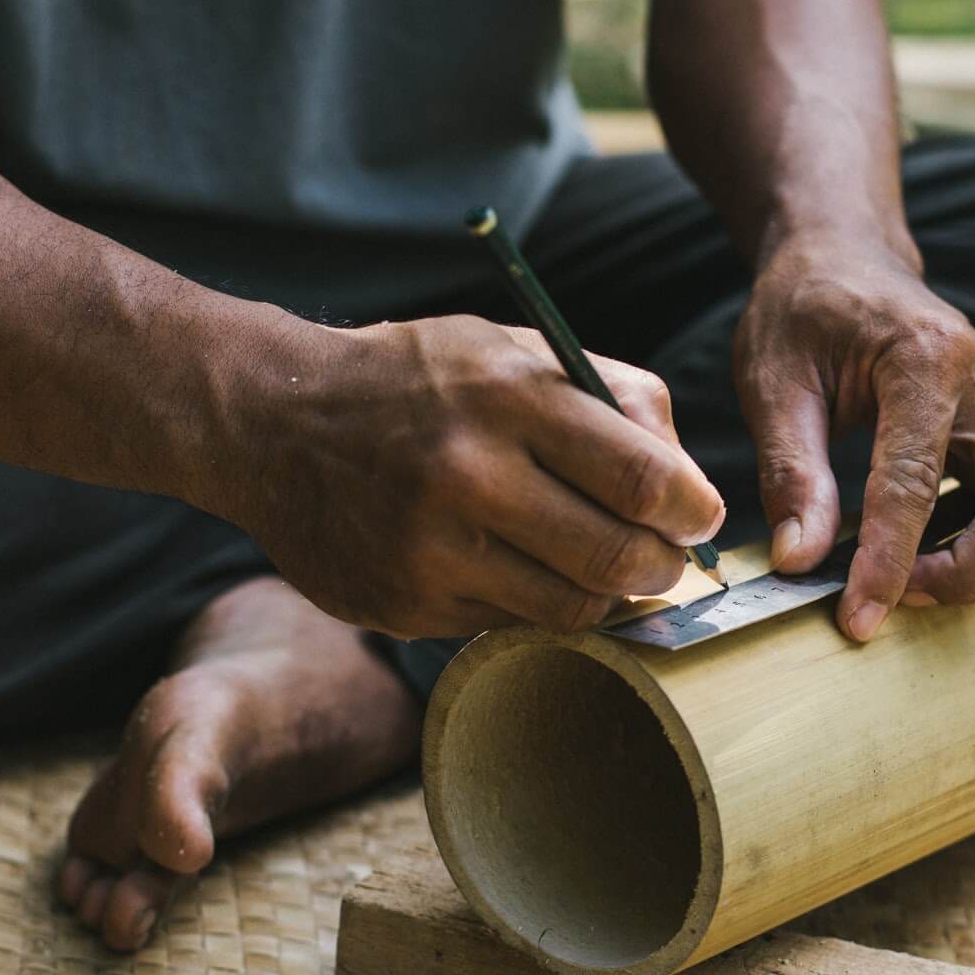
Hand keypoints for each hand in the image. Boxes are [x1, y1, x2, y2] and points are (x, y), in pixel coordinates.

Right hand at [205, 313, 724, 637]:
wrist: (273, 421)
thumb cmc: (419, 381)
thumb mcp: (511, 348)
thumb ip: (611, 396)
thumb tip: (689, 482)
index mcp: (507, 396)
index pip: (644, 479)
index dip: (694, 511)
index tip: (700, 516)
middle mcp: (468, 474)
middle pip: (617, 557)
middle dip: (665, 567)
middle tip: (667, 560)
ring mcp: (431, 549)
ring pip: (571, 608)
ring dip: (610, 598)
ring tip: (608, 571)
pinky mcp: (404, 604)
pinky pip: (509, 625)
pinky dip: (535, 607)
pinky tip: (524, 573)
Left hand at [735, 237, 974, 640]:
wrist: (846, 258)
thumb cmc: (804, 310)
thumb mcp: (772, 380)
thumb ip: (790, 471)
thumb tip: (800, 562)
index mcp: (925, 358)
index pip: (920, 484)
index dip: (891, 562)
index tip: (858, 617)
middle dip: (971, 572)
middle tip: (895, 591)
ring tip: (915, 574)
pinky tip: (933, 548)